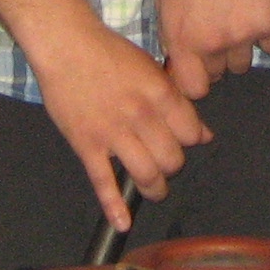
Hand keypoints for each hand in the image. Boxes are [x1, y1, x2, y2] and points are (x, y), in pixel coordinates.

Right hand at [23, 15, 210, 234]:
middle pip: (172, 159)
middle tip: (166, 162)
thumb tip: (203, 133)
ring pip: (146, 175)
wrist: (66, 46)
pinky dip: (114, 207)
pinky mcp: (87, 146)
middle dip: (172, 165)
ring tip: (154, 188)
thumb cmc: (109, 52)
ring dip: (154, 187)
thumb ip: (176, 101)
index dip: (191, 140)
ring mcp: (113, 134)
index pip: (191, 133)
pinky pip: (104, 182)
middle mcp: (141, 116)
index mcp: (161, 94)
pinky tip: (123, 223)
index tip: (183, 140)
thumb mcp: (151, 68)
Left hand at [154, 0, 269, 96]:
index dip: (194, 80)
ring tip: (236, 18)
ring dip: (240, 49)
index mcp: (182, 39)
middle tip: (217, 31)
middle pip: (219, 74)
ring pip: (243, 64)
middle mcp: (212, 44)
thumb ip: (168, 32)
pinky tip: (257, 11)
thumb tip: (175, 58)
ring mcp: (242, 36)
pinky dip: (266, 35)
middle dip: (216, 60)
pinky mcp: (269, 24)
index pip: (192, 88)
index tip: (197, 68)